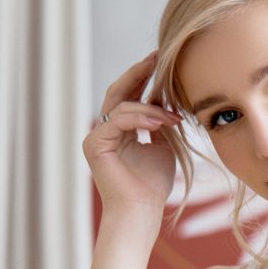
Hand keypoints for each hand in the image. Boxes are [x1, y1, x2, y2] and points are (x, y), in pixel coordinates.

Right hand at [82, 50, 179, 213]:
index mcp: (119, 130)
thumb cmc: (152, 185)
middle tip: (158, 57)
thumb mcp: (162, 148)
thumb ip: (160, 124)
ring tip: (172, 116)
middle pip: (119, 92)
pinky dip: (139, 120)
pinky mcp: (95, 145)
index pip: (130, 96)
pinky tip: (158, 123)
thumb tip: (165, 101)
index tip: (161, 61)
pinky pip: (117, 122)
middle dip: (140, 74)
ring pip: (121, 106)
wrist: (141, 211)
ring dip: (150, 108)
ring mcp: (97, 136)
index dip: (144, 78)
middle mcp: (105, 130)